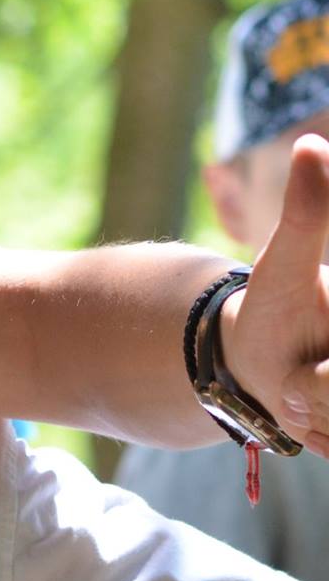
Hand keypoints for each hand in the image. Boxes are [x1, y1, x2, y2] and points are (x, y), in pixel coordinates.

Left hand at [223, 134, 328, 457]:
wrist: (259, 363)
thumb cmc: (279, 304)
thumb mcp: (286, 261)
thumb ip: (308, 214)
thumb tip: (309, 145)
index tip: (319, 357)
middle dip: (320, 387)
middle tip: (303, 368)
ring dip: (313, 413)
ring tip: (303, 387)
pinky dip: (317, 434)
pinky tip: (309, 415)